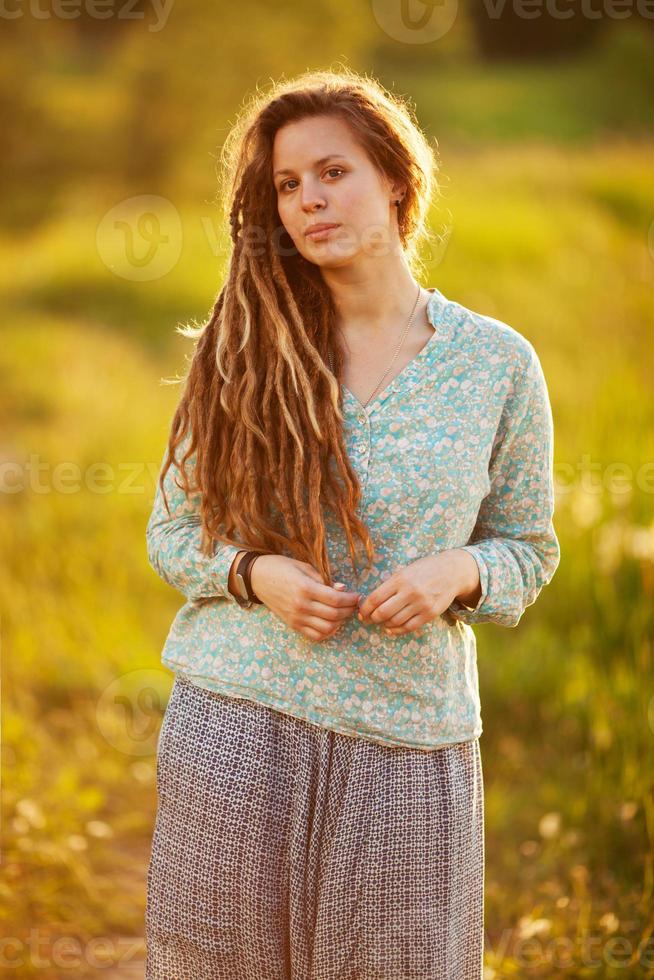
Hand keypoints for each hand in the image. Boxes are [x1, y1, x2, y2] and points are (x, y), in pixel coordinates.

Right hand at [249, 554, 360, 642]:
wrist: (256, 577)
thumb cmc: (280, 567)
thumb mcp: (304, 567)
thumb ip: (323, 580)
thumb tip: (342, 589)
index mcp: (305, 588)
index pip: (335, 599)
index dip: (350, 599)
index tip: (357, 596)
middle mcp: (301, 606)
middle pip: (334, 615)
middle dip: (349, 610)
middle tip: (353, 604)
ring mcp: (296, 617)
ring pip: (327, 628)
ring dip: (339, 622)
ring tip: (342, 613)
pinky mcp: (292, 625)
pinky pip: (315, 635)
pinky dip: (326, 632)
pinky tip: (331, 622)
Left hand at [357, 550, 480, 635]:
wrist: (451, 572)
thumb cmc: (424, 570)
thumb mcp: (405, 571)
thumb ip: (390, 585)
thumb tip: (371, 602)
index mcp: (400, 579)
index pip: (375, 598)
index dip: (364, 608)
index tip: (361, 612)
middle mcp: (410, 592)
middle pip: (383, 613)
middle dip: (372, 618)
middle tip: (369, 619)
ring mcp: (421, 604)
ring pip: (395, 621)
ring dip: (384, 624)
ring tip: (381, 622)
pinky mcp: (430, 614)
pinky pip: (409, 627)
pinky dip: (397, 630)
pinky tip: (391, 628)